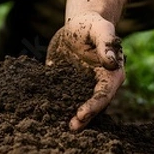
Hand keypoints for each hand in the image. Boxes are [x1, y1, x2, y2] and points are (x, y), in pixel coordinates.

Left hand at [46, 13, 124, 130]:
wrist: (77, 25)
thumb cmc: (93, 25)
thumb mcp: (100, 29)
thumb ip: (106, 44)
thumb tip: (111, 61)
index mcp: (111, 75)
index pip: (103, 94)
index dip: (94, 106)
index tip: (81, 114)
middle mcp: (97, 85)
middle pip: (92, 106)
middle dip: (83, 118)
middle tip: (71, 128)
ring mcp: (81, 87)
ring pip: (76, 105)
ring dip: (69, 117)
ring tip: (56, 127)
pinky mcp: (65, 86)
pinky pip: (60, 97)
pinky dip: (53, 105)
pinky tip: (42, 113)